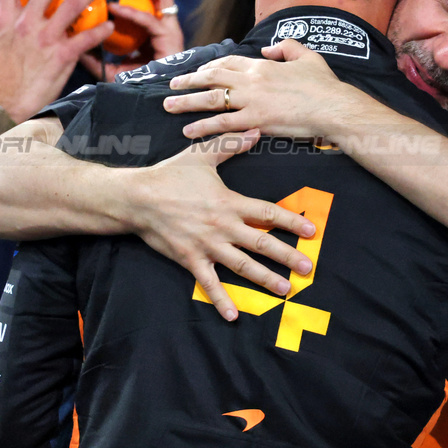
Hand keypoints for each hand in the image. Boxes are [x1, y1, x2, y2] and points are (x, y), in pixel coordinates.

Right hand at [0, 0, 115, 122]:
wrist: (2, 106)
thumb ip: (6, 34)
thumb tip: (11, 28)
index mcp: (4, 22)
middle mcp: (25, 24)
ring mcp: (45, 38)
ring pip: (72, 5)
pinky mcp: (62, 55)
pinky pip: (87, 37)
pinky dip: (100, 30)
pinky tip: (108, 27)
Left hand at [79, 0, 184, 81]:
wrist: (153, 105)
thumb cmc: (137, 88)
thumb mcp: (112, 68)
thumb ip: (95, 54)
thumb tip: (70, 40)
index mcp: (153, 29)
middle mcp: (164, 25)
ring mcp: (170, 31)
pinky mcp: (170, 40)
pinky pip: (151, 21)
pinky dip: (132, 12)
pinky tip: (115, 8)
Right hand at [129, 132, 317, 319]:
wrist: (136, 198)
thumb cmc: (170, 175)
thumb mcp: (202, 155)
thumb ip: (230, 144)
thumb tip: (254, 131)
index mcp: (229, 203)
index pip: (267, 213)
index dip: (291, 222)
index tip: (311, 231)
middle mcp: (222, 227)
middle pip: (262, 244)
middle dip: (287, 256)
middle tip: (308, 268)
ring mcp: (207, 246)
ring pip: (242, 266)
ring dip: (265, 279)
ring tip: (285, 289)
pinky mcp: (190, 260)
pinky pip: (208, 283)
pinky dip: (221, 300)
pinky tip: (234, 315)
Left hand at [164, 40, 355, 139]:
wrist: (333, 107)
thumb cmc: (324, 85)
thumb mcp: (307, 56)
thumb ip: (285, 47)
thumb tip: (266, 48)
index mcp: (262, 65)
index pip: (228, 63)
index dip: (210, 67)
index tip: (198, 71)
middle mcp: (252, 81)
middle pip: (212, 78)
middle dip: (189, 81)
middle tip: (172, 85)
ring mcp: (252, 101)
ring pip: (211, 100)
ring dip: (187, 102)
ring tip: (169, 106)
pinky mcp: (256, 121)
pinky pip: (223, 124)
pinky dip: (203, 127)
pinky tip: (189, 131)